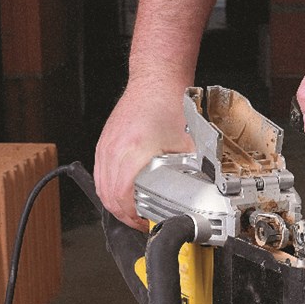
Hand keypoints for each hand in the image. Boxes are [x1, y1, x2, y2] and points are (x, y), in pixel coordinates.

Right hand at [94, 82, 194, 229]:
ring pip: (101, 186)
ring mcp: (105, 146)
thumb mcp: (188, 144)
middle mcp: (114, 149)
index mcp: (133, 150)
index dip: (133, 215)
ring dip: (115, 204)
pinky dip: (109, 189)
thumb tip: (204, 191)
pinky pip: (100, 174)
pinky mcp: (104, 143)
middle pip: (108, 195)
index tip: (146, 222)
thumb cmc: (168, 104)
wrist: (155, 81)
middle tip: (141, 222)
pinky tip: (122, 194)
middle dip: (124, 215)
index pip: (122, 195)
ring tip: (133, 213)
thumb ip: (194, 170)